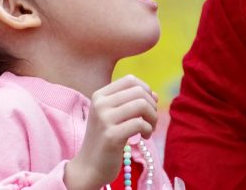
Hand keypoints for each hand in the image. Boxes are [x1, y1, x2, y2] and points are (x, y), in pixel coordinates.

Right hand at [64, 75, 157, 189]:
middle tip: (150, 121)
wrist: (90, 166)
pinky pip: (140, 124)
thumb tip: (155, 95)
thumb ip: (132, 102)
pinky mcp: (111, 136)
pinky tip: (144, 138)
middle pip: (139, 92)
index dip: (146, 90)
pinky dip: (148, 130)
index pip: (130, 80)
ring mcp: (104, 119)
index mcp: (99, 95)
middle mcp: (100, 104)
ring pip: (142, 105)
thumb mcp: (115, 116)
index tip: (147, 107)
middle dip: (152, 106)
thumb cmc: (106, 139)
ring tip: (149, 129)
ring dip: (153, 118)